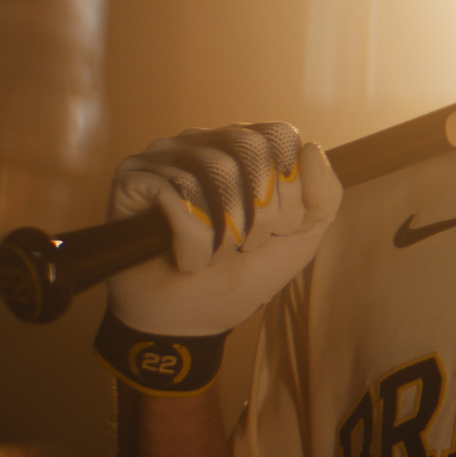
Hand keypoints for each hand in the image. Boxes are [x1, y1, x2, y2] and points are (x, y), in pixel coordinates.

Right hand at [103, 122, 340, 337]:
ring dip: (227, 233)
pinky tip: (186, 261)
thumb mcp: (298, 239)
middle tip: (247, 246)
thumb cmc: (239, 275)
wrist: (189, 320)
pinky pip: (175, 194)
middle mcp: (203, 142)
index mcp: (243, 148)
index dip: (289, 188)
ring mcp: (164, 156)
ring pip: (216, 170)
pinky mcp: (132, 178)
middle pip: (252, 147)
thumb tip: (311, 147)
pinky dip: (192, 242)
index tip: (279, 230)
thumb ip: (323, 197)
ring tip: (215, 256)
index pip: (280, 136)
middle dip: (262, 211)